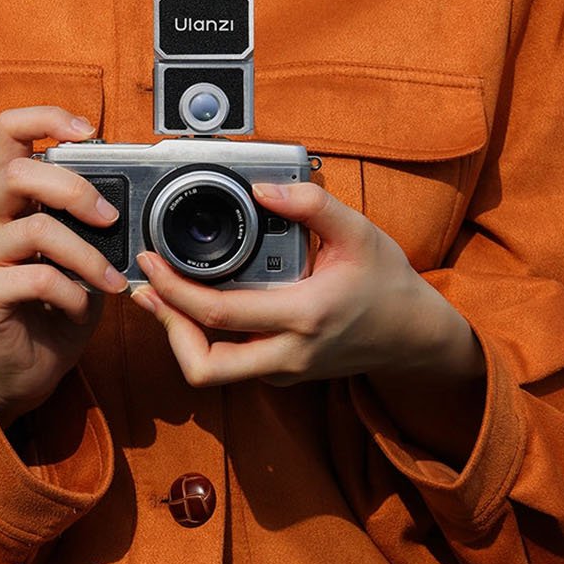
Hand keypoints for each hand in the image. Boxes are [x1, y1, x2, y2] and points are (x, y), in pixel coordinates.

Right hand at [0, 106, 128, 426]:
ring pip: (37, 230)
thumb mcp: (81, 252)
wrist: (31, 368)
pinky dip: (74, 294)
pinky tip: (81, 308)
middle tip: (110, 219)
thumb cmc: (58, 305)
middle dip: (76, 190)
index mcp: (6, 197)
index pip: (10, 132)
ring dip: (88, 256)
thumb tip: (129, 200)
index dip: (47, 119)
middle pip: (20, 174)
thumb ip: (90, 221)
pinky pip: (38, 279)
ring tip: (111, 281)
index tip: (89, 131)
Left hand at [130, 182, 484, 388]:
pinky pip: (232, 365)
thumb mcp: (358, 232)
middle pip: (204, 366)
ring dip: (181, 337)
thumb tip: (262, 187)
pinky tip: (199, 307)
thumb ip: (310, 204)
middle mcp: (289, 353)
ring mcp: (284, 371)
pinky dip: (206, 339)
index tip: (151, 261)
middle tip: (149, 290)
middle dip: (166, 329)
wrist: (414, 335)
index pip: (218, 314)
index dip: (173, 290)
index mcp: (303, 315)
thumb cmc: (387, 283)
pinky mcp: (282, 376)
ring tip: (164, 297)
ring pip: (214, 371)